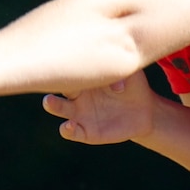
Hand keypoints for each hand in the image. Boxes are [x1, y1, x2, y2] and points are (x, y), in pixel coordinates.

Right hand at [41, 69, 156, 144]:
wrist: (145, 110)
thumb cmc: (134, 85)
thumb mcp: (131, 72)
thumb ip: (122, 71)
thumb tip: (115, 85)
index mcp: (84, 76)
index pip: (69, 67)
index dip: (64, 62)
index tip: (59, 57)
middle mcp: (76, 94)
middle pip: (56, 85)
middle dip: (48, 82)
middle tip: (44, 77)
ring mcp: (79, 113)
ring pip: (58, 108)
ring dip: (52, 105)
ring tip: (49, 102)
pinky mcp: (86, 132)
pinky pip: (71, 132)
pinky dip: (67, 129)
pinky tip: (68, 126)